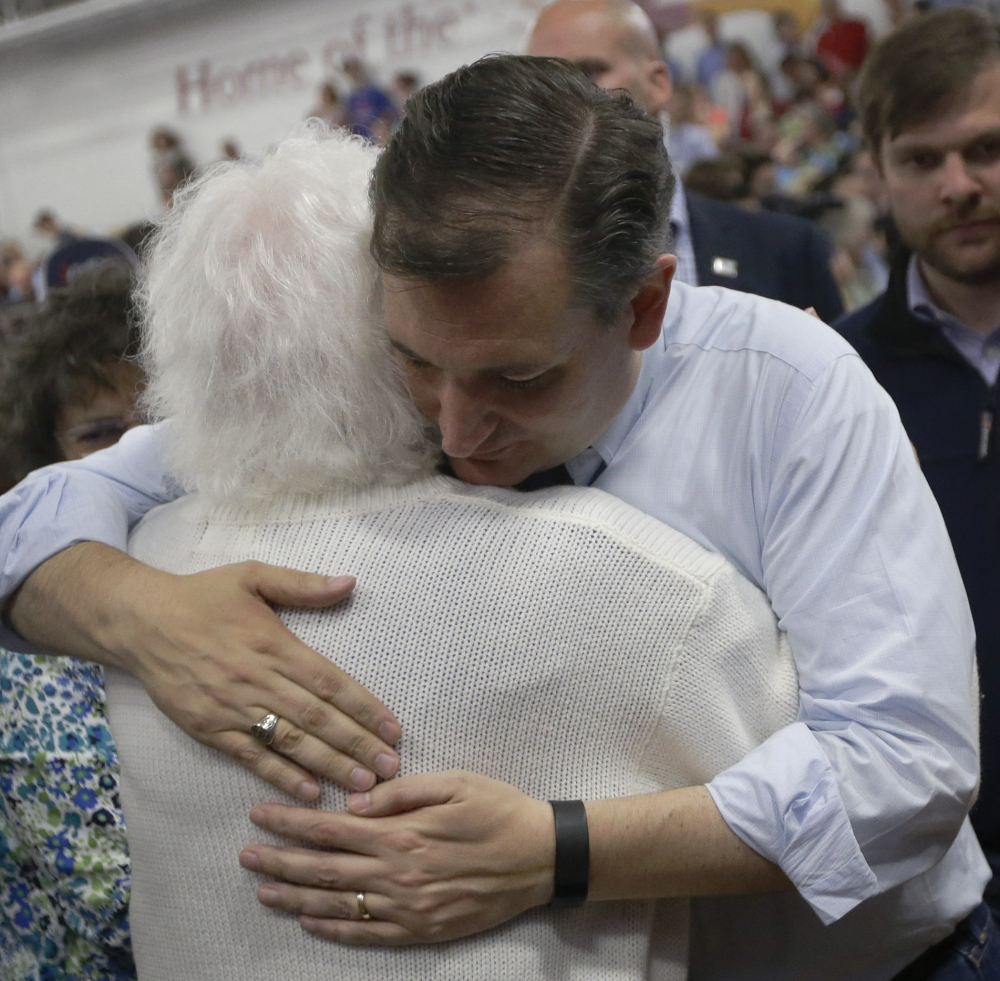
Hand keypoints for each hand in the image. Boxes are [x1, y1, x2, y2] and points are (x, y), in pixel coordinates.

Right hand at [11, 543, 401, 799]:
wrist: (140, 622)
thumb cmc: (203, 596)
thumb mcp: (253, 575)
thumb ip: (302, 583)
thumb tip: (350, 582)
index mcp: (274, 644)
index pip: (330, 682)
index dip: (365, 707)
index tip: (394, 729)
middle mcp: (258, 680)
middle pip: (317, 719)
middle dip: (357, 745)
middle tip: (390, 768)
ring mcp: (233, 708)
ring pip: (289, 743)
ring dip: (329, 765)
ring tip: (363, 786)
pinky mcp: (210, 728)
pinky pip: (251, 757)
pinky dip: (280, 776)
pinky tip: (309, 791)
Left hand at [240, 770, 554, 943]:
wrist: (541, 857)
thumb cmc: (497, 810)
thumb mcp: (453, 782)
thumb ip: (399, 792)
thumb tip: (352, 800)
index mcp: (401, 833)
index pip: (329, 829)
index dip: (290, 822)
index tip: (260, 815)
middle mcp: (397, 874)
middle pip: (323, 870)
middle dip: (280, 861)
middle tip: (245, 856)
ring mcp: (408, 908)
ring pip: (337, 905)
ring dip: (296, 898)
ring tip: (262, 890)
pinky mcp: (423, 930)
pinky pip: (368, 934)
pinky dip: (334, 930)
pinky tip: (310, 923)